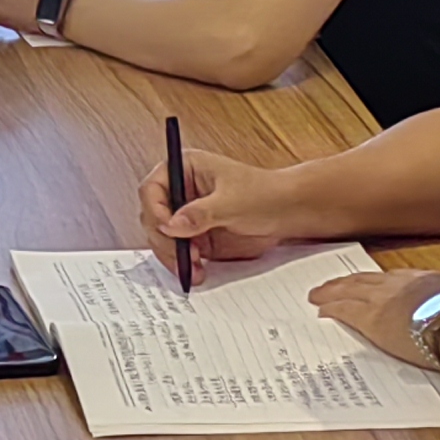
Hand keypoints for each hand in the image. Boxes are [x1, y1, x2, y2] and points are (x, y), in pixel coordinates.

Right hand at [146, 146, 306, 262]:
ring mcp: (186, 215)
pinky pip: (178, 252)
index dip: (155, 210)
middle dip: (164, 239)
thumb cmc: (265, 194)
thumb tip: (172, 225)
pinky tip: (197, 271)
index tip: (167, 228)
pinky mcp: (195, 236)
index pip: (152, 189)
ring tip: (195, 268)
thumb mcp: (232, 202)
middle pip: (153, 217)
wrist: (287, 213)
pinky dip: (183, 264)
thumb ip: (200, 213)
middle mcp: (180, 191)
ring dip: (173, 256)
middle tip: (183, 255)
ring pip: (162, 239)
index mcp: (184, 169)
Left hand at [311, 269, 439, 368]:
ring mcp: (385, 299)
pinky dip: (331, 308)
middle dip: (347, 282)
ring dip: (332, 292)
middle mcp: (401, 284)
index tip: (368, 283)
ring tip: (318, 296)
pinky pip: (344, 310)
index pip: (393, 279)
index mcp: (426, 279)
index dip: (377, 282)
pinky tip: (322, 310)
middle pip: (366, 280)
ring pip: (350, 291)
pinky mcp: (373, 319)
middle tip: (331, 285)